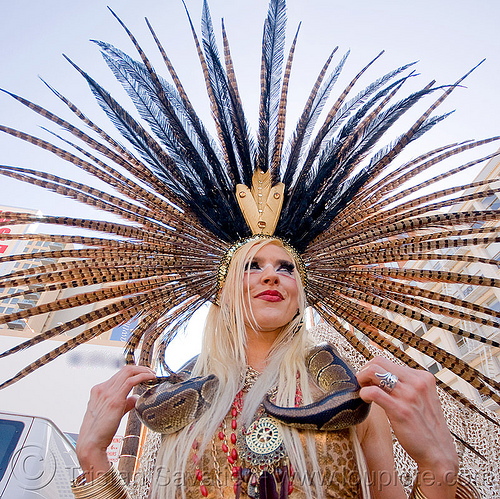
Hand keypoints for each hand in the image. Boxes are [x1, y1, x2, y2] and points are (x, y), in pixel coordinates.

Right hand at [76, 365, 155, 476]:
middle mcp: (102, 389)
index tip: (144, 374)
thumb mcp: (113, 412)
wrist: (90, 444)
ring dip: (143, 370)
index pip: (119, 374)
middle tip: (151, 372)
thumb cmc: (100, 432)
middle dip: (140, 368)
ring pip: (128, 372)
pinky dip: (142, 376)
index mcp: (99, 390)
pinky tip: (150, 378)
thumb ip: (125, 403)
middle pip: (125, 370)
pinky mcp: (115, 400)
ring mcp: (107, 393)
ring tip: (153, 375)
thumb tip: (135, 398)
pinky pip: (131, 381)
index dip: (134, 372)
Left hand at [357, 357, 457, 497]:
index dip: (372, 369)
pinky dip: (364, 393)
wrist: (438, 453)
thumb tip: (379, 374)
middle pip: (378, 362)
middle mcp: (417, 382)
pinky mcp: (401, 410)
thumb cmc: (425, 426)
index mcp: (422, 377)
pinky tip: (365, 400)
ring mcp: (409, 395)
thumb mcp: (420, 398)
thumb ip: (405, 385)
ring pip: (373, 372)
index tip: (368, 381)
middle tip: (361, 384)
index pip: (386, 361)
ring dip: (361, 380)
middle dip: (364, 371)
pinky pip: (373, 392)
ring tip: (363, 392)